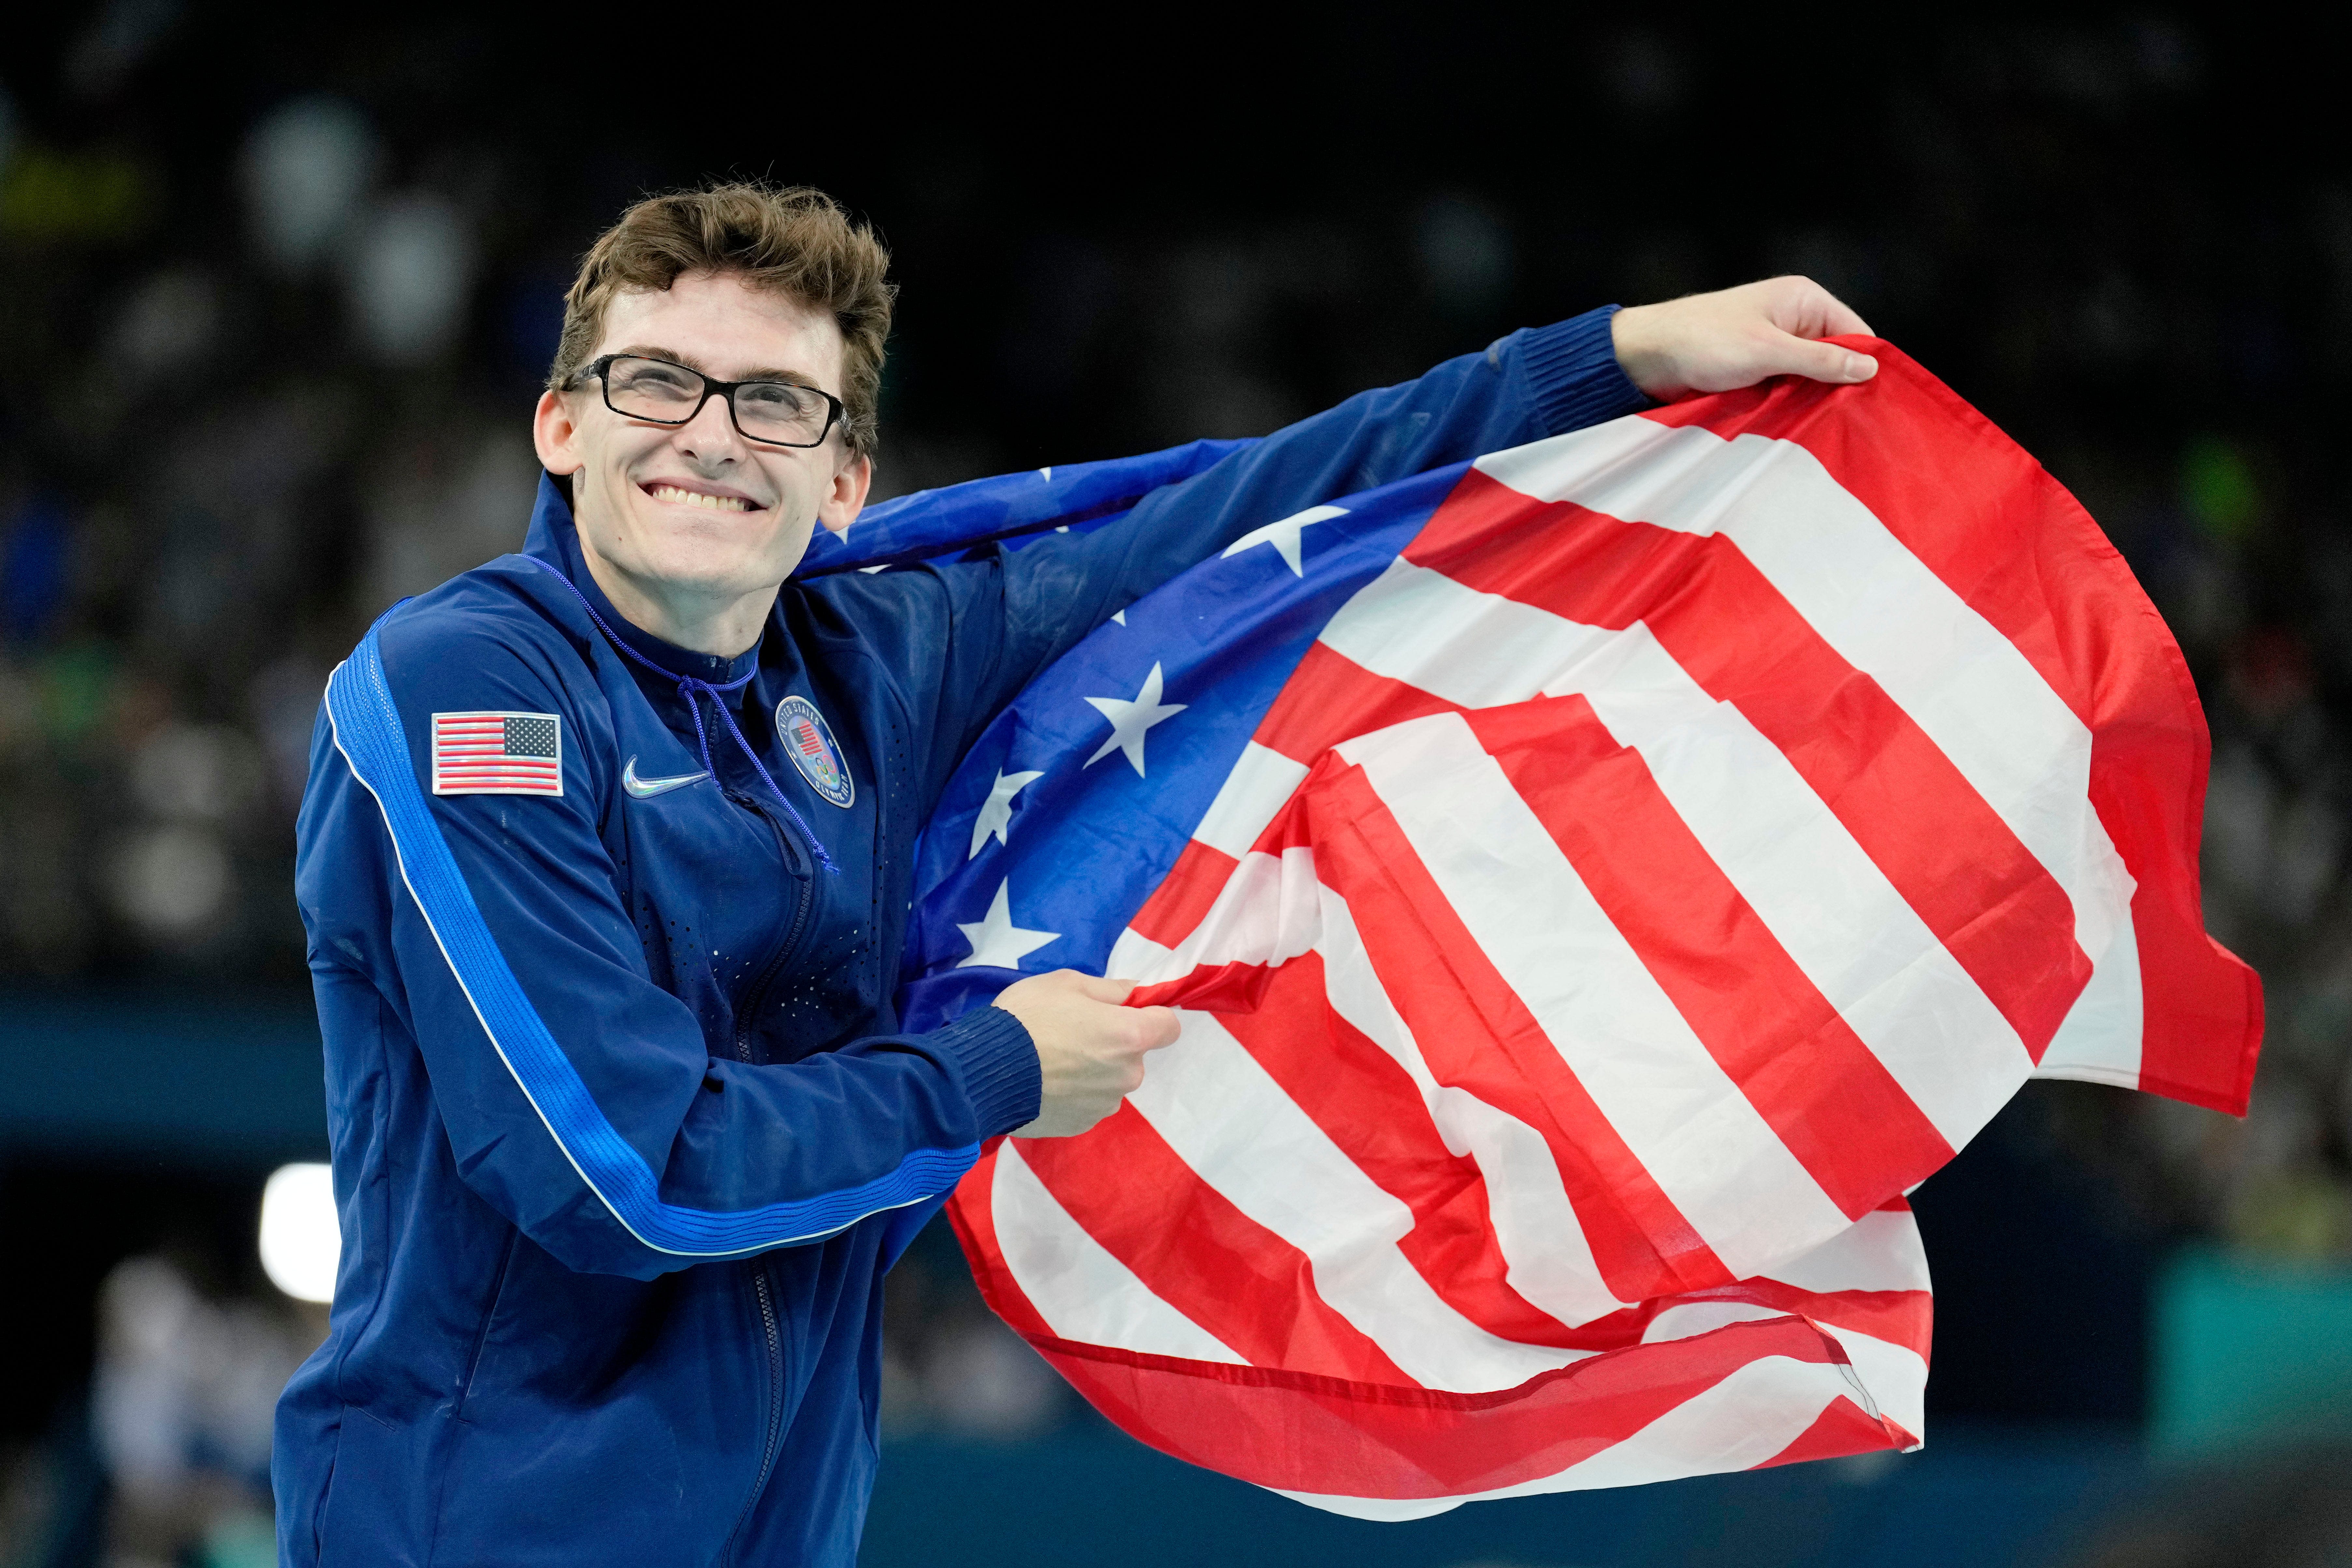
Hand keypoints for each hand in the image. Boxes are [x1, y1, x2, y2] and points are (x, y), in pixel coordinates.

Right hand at [992, 970, 1179, 1137]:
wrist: (983, 1073)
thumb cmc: (1028, 1018)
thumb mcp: (1066, 984)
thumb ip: (1110, 989)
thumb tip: (1135, 992)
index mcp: (1130, 1036)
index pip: (1169, 1026)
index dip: (1150, 1015)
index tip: (1123, 1012)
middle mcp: (1128, 1075)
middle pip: (1134, 1055)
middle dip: (1112, 1044)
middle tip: (1072, 1033)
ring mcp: (1105, 1104)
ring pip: (1110, 1080)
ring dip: (1093, 1070)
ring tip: (1052, 1061)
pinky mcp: (1082, 1125)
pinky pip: (1088, 1102)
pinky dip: (1075, 1093)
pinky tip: (1045, 1083)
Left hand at [1610, 277, 1877, 402]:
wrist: (1648, 355)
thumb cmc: (1705, 341)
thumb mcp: (1769, 351)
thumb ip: (1820, 361)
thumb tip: (1869, 368)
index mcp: (1803, 299)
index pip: (1855, 332)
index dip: (1864, 365)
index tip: (1871, 401)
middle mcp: (1793, 318)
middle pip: (1835, 356)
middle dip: (1838, 385)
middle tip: (1847, 421)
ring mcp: (1774, 344)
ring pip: (1810, 376)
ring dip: (1812, 398)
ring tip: (1821, 425)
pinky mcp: (1756, 367)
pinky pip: (1786, 386)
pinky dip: (1790, 402)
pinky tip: (1796, 423)